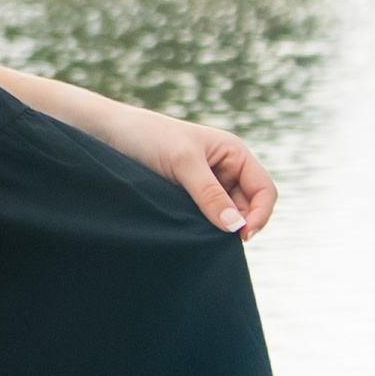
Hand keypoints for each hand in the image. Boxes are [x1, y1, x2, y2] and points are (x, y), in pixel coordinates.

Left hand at [99, 102, 277, 239]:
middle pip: (249, 207)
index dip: (260, 215)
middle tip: (217, 242)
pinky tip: (191, 234)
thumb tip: (235, 227)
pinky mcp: (188, 198)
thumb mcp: (183, 163)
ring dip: (219, 229)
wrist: (110, 133)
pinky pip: (206, 219)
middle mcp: (226, 169)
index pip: (264, 190)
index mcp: (234, 154)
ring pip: (227, 216)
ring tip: (200, 237)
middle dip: (239, 225)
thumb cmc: (150, 137)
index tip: (241, 235)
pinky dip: (203, 229)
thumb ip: (210, 194)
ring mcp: (207, 185)